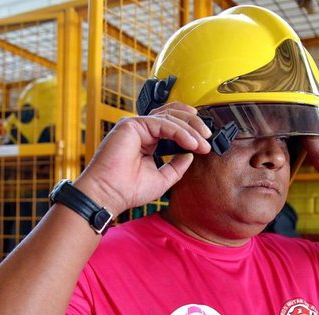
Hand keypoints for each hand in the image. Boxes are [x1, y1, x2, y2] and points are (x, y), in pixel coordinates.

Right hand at [74, 102, 211, 213]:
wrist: (109, 195)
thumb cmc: (128, 190)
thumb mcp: (163, 179)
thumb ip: (176, 166)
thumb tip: (190, 154)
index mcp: (146, 140)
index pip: (171, 125)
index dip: (190, 130)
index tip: (205, 144)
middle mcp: (140, 130)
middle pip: (172, 115)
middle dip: (194, 124)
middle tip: (208, 138)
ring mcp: (135, 125)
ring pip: (169, 116)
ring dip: (190, 128)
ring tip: (202, 142)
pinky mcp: (131, 125)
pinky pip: (162, 123)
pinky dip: (179, 132)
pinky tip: (190, 143)